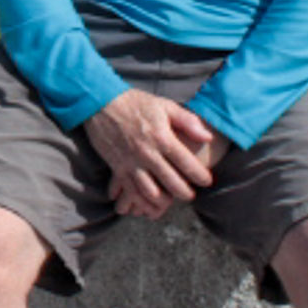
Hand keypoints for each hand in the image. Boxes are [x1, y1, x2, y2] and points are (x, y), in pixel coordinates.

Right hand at [83, 90, 220, 220]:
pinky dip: (141, 202)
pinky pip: (131, 192)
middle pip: (172, 182)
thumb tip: (208, 137)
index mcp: (162, 137)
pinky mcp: (117, 168)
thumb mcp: (165, 105)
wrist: (100, 103)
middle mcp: (148, 153)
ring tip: (170, 201)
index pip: (187, 163)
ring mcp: (131, 163)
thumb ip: (188, 121)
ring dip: (164, 201)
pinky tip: (148, 204)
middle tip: (190, 195)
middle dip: (185, 193)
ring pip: (151, 192)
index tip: (207, 181)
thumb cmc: (135, 103)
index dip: (200, 176)